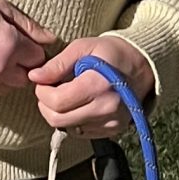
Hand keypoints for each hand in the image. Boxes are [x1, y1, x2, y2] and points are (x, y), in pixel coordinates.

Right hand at [0, 0, 57, 100]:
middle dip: (21, 65)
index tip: (23, 44)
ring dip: (5, 77)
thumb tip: (51, 39)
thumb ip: (28, 25)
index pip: (38, 58)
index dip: (32, 50)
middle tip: (8, 51)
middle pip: (25, 77)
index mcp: (9, 45)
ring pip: (7, 88)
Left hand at [29, 35, 155, 137]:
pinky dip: (73, 120)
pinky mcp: (112, 130)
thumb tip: (35, 76)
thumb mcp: (84, 47)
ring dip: (59, 113)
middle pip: (58, 119)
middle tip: (50, 90)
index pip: (56, 101)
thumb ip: (58, 64)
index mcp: (98, 85)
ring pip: (67, 128)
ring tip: (66, 96)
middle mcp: (106, 108)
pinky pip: (80, 132)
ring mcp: (110, 122)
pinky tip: (79, 104)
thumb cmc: (112, 53)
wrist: (143, 67)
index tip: (43, 82)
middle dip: (46, 105)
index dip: (42, 92)